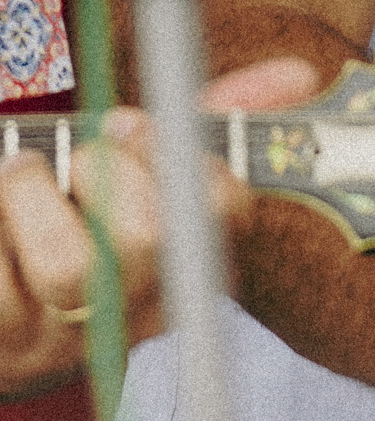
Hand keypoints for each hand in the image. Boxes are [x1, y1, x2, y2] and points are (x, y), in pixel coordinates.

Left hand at [0, 56, 319, 398]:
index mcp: (187, 260)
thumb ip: (208, 115)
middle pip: (149, 238)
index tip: (135, 124)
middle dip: (106, 170)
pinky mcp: (8, 346)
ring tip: (24, 174)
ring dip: (35, 195)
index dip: (185, 163)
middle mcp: (140, 308)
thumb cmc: (80, 215)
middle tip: (77, 153)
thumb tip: (299, 75)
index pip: (224, 214)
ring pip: (70, 266)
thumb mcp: (141, 165)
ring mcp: (73, 336)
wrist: (5, 299)